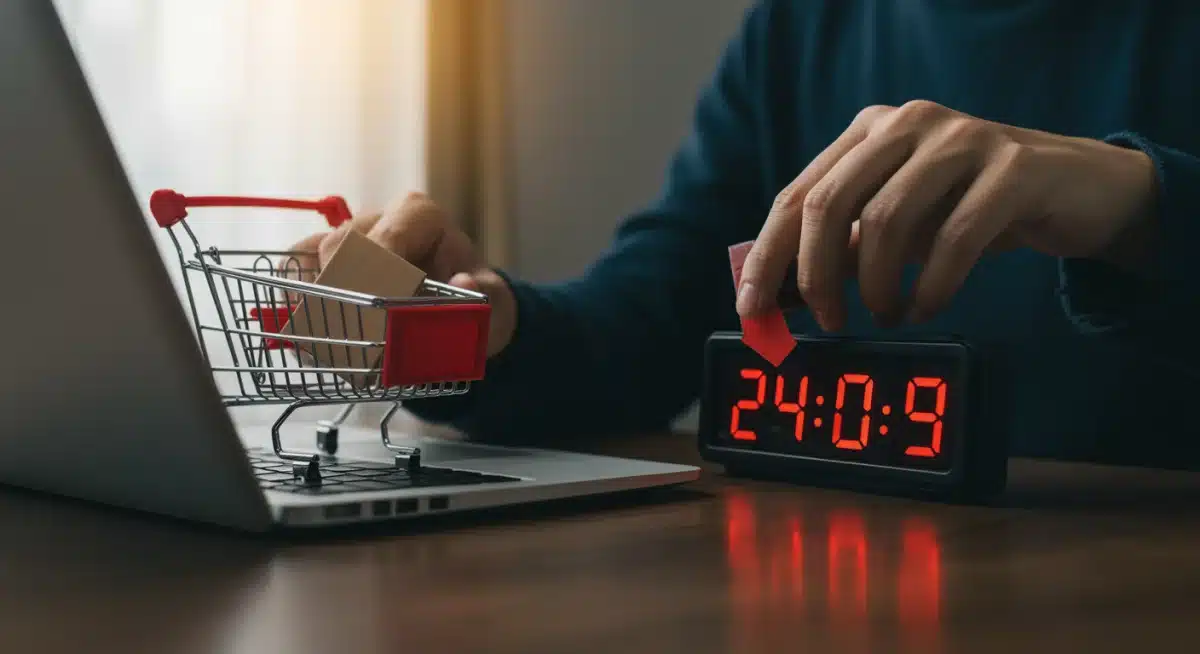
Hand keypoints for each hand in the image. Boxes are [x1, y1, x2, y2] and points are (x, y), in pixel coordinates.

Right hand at [284, 192, 517, 356]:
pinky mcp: (321, 261)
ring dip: (313, 303)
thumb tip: (465, 282)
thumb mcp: (491, 305)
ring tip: (330, 344)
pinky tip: (314, 336)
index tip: (380, 320)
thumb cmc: (474, 301)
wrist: (460, 311)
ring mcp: (345, 238)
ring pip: (307, 258)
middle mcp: (377, 219)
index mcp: (419, 217)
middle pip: (339, 246)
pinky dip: (297, 305)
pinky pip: (293, 274)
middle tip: (352, 341)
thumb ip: (483, 297)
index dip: (378, 278)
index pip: (388, 237)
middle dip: (343, 297)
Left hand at [736, 100, 1158, 330]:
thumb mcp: (901, 222)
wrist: (1078, 189)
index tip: (752, 310)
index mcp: (868, 131)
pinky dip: (930, 287)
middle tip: (828, 322)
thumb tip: (778, 295)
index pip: (796, 196)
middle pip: (828, 206)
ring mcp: (961, 139)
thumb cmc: (973, 209)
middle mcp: (907, 123)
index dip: (768, 257)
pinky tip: (925, 308)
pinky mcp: (1012, 168)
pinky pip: (952, 239)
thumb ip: (844, 245)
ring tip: (887, 316)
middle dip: (816, 277)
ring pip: (885, 223)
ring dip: (876, 288)